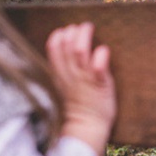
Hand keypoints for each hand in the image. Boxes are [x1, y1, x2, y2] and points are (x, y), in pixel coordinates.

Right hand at [46, 22, 115, 155]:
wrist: (88, 127)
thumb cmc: (80, 108)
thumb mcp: (65, 87)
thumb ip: (64, 70)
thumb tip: (66, 52)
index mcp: (61, 75)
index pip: (53, 49)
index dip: (58, 36)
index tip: (65, 30)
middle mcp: (72, 75)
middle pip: (66, 46)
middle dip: (72, 32)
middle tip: (81, 27)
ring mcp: (85, 80)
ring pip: (79, 52)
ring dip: (84, 37)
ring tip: (89, 28)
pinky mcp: (101, 86)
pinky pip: (98, 68)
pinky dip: (100, 56)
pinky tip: (103, 49)